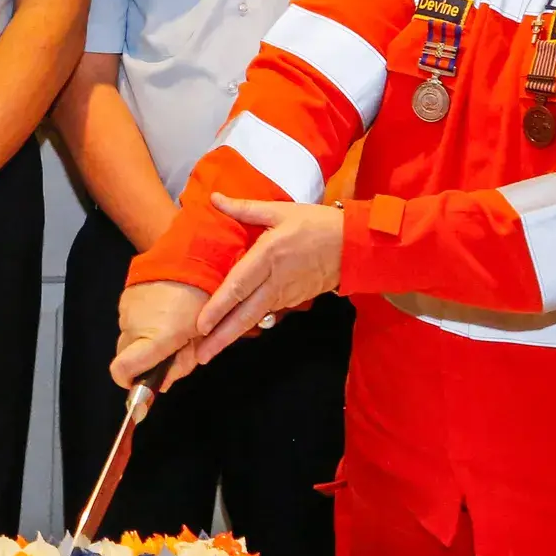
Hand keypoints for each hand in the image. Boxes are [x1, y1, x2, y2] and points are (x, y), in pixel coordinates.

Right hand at [112, 279, 205, 391]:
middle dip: (141, 361)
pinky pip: (129, 319)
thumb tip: (162, 384)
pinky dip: (141, 322)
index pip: (122, 371)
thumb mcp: (199, 338)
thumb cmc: (202, 301)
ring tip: (167, 324)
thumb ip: (180, 365)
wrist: (189, 258)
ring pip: (128, 337)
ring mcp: (127, 311)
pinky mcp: (125, 298)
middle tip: (165, 352)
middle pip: (125, 356)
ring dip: (142, 339)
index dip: (128, 383)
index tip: (140, 384)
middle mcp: (134, 326)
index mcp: (155, 339)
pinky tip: (160, 310)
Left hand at [193, 197, 344, 361]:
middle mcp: (275, 281)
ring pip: (255, 318)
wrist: (355, 244)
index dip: (218, 307)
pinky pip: (267, 312)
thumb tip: (215, 198)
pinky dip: (249, 324)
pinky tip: (233, 333)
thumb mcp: (280, 210)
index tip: (200, 325)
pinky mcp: (294, 300)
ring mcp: (286, 294)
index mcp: (268, 256)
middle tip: (201, 357)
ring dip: (233, 335)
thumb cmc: (317, 224)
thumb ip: (245, 208)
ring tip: (211, 351)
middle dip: (222, 337)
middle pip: (245, 314)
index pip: (238, 287)